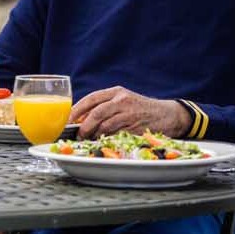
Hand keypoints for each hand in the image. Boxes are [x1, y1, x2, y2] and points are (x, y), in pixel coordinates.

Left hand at [69, 87, 191, 138]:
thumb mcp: (123, 102)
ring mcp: (129, 113)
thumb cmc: (140, 110)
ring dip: (94, 134)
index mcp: (116, 92)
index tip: (66, 119)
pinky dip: (107, 139)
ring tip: (88, 139)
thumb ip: (105, 107)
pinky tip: (103, 141)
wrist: (167, 115)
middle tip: (77, 134)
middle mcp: (122, 100)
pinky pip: (116, 134)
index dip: (77, 109)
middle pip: (96, 112)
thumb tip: (80, 120)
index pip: (91, 99)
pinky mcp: (135, 126)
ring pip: (105, 125)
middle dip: (84, 125)